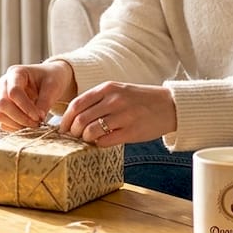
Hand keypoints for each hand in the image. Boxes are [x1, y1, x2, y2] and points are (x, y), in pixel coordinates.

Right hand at [0, 60, 76, 129]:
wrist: (50, 80)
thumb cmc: (51, 78)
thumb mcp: (53, 87)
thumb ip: (45, 102)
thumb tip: (38, 120)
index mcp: (16, 73)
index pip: (14, 92)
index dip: (26, 107)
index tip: (39, 117)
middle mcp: (5, 84)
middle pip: (3, 104)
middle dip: (20, 118)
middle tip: (38, 124)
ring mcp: (2, 96)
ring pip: (0, 114)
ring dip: (16, 124)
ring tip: (34, 125)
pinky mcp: (3, 108)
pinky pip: (3, 122)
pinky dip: (14, 128)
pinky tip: (29, 126)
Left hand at [59, 81, 176, 146]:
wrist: (169, 105)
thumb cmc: (140, 100)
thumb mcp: (118, 91)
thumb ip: (98, 100)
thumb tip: (75, 117)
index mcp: (108, 88)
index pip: (77, 104)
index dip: (66, 119)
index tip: (63, 128)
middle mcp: (114, 100)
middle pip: (80, 119)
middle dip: (73, 132)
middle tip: (74, 137)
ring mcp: (123, 116)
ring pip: (91, 131)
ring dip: (85, 139)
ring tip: (88, 140)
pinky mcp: (131, 131)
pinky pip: (105, 141)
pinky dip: (98, 144)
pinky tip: (101, 142)